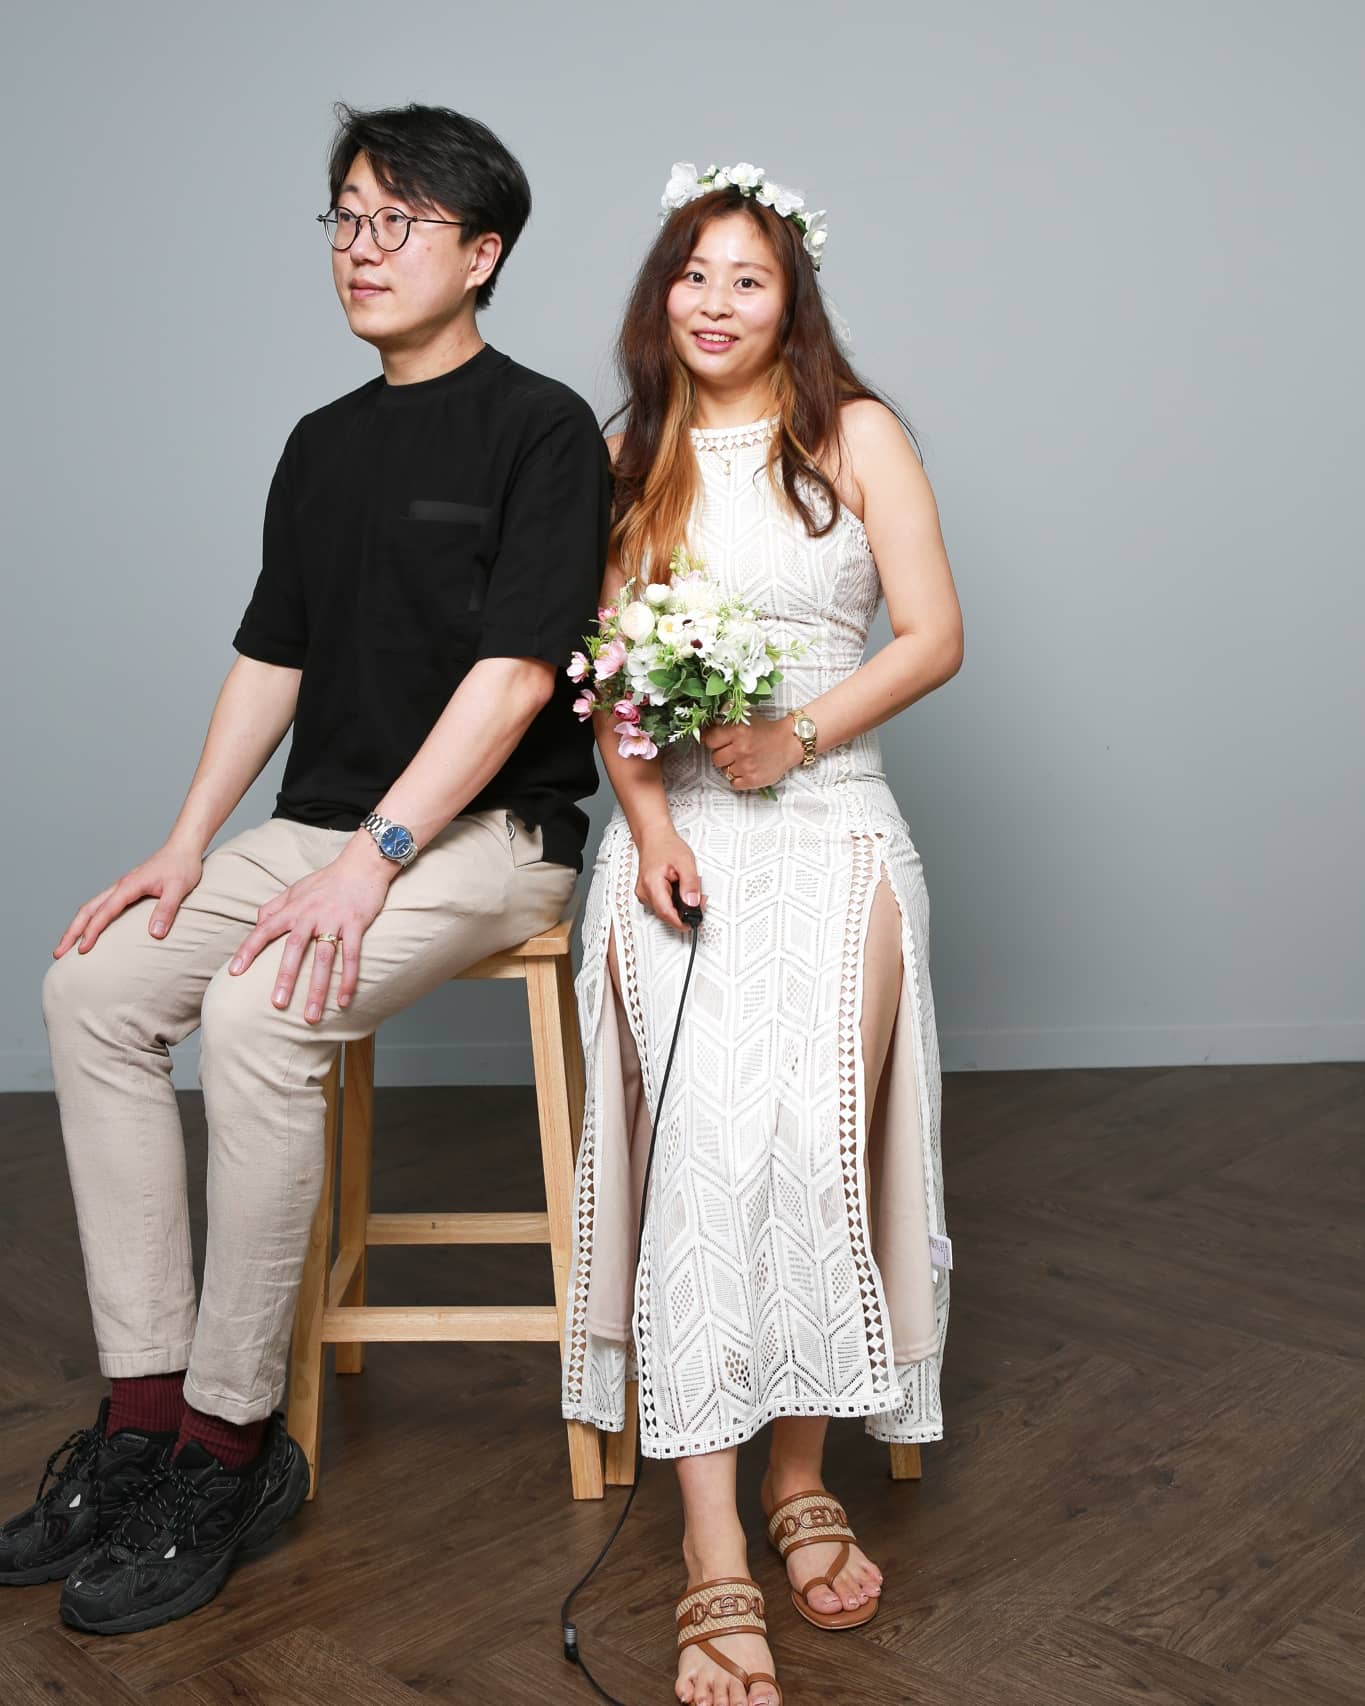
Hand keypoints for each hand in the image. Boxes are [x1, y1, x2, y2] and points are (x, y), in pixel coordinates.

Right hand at [54, 840, 203, 956]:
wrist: (183, 849)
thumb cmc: (182, 867)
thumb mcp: (178, 889)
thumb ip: (166, 910)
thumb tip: (155, 934)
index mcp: (129, 886)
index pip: (105, 911)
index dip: (92, 931)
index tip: (82, 949)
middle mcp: (120, 886)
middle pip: (88, 910)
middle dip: (72, 932)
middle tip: (58, 953)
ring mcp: (121, 887)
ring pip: (91, 907)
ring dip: (77, 926)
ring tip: (66, 946)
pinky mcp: (126, 890)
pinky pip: (101, 905)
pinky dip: (89, 919)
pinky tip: (89, 930)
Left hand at [228, 835, 396, 1022]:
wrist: (362, 864)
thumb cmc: (328, 879)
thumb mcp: (296, 888)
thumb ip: (275, 906)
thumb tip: (257, 922)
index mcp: (293, 908)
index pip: (264, 930)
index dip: (248, 950)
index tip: (234, 973)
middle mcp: (310, 914)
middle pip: (294, 949)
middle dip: (285, 978)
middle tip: (277, 1004)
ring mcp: (334, 919)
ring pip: (324, 958)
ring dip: (318, 989)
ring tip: (311, 1016)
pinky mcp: (356, 924)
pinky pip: (351, 956)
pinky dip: (348, 979)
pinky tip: (343, 1001)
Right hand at [635, 825, 705, 933]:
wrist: (654, 837)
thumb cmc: (665, 846)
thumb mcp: (685, 862)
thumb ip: (691, 884)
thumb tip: (693, 902)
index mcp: (651, 884)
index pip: (665, 912)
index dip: (681, 921)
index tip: (693, 923)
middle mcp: (645, 891)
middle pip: (666, 913)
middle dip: (684, 911)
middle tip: (699, 901)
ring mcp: (644, 893)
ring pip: (665, 910)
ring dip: (680, 906)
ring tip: (690, 891)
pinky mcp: (648, 893)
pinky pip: (663, 904)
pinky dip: (674, 901)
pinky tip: (681, 891)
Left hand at [701, 715, 802, 791]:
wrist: (789, 743)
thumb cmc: (767, 731)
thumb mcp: (746, 720)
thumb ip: (726, 723)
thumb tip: (704, 729)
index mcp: (738, 731)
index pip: (710, 740)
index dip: (713, 741)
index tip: (718, 742)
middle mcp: (741, 749)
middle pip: (715, 758)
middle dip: (723, 755)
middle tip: (734, 752)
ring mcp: (746, 766)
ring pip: (724, 771)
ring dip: (731, 767)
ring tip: (743, 760)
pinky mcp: (753, 780)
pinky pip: (733, 783)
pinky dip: (738, 778)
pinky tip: (747, 770)